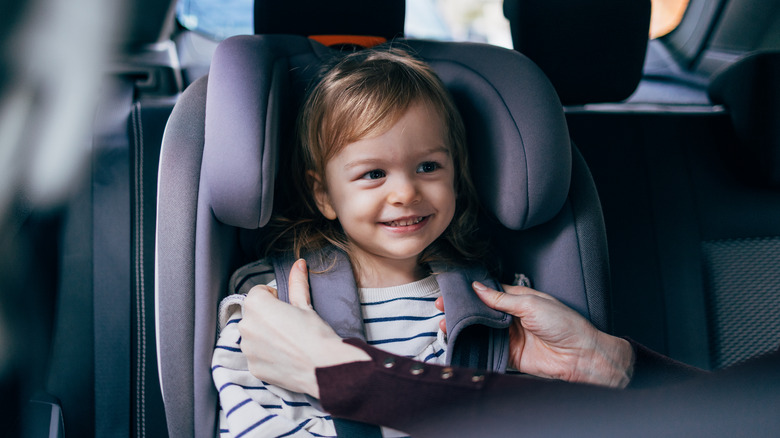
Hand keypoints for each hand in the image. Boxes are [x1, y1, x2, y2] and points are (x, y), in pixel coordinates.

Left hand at [238, 259, 369, 397]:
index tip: (287, 307)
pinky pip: (257, 356)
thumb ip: (297, 283)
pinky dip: (267, 355)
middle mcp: (245, 326)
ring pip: (254, 336)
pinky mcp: (253, 368)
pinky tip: (285, 356)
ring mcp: (247, 349)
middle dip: (267, 317)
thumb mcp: (305, 304)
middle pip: (254, 315)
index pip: (258, 293)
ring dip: (265, 336)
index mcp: (256, 305)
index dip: (274, 298)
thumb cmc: (315, 333)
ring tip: (288, 342)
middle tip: (289, 325)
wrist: (323, 367)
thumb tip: (299, 263)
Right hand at [438, 282, 633, 387]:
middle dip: (461, 309)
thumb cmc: (563, 324)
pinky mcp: (508, 354)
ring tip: (445, 323)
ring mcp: (508, 335)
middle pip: (480, 310)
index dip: (470, 290)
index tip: (452, 289)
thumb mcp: (531, 304)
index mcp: (518, 298)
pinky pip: (486, 348)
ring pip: (480, 329)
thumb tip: (478, 288)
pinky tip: (458, 340)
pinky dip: (471, 345)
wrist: (579, 355)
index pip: (488, 291)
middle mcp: (511, 316)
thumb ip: (501, 299)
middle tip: (442, 306)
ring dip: (463, 326)